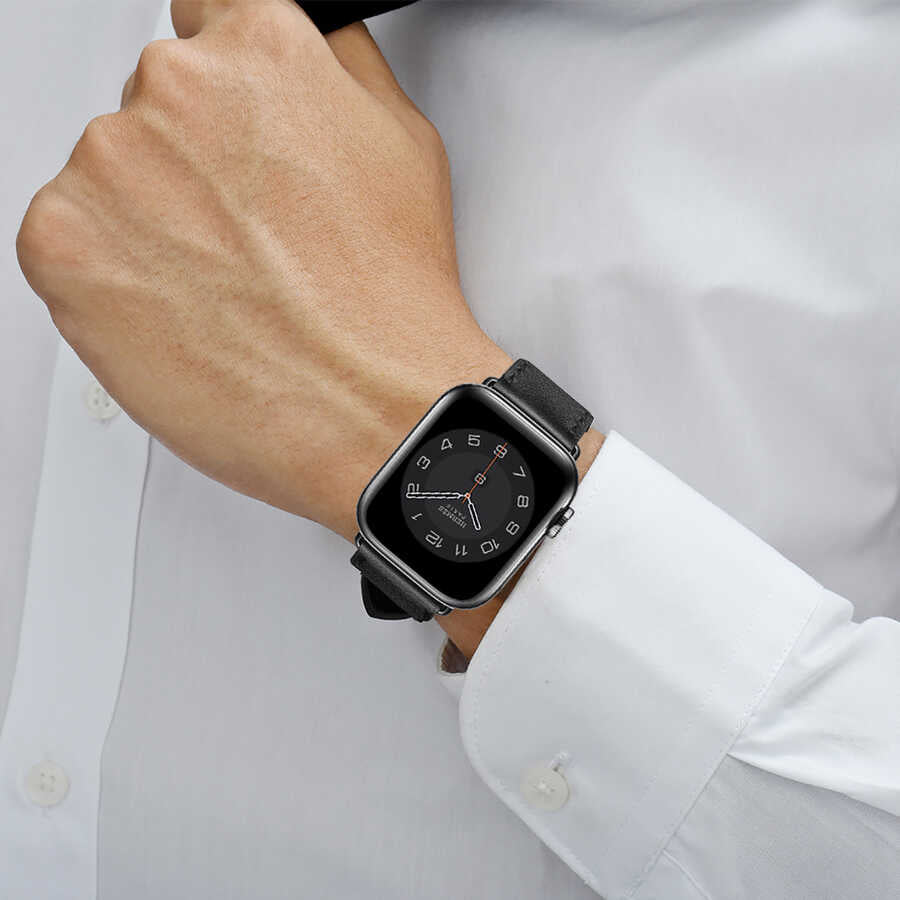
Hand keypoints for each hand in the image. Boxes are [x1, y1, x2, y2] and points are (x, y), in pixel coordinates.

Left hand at [16, 0, 510, 541]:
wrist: (366, 405)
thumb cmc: (389, 298)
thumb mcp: (404, 147)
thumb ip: (340, 75)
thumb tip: (309, 52)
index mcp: (260, 50)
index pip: (206, 25)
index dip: (225, 97)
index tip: (229, 139)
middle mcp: (175, 90)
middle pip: (153, 110)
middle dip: (190, 169)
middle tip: (246, 244)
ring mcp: (109, 166)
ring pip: (107, 181)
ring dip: (147, 225)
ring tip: (221, 292)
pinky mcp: (60, 244)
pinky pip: (66, 242)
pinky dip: (108, 276)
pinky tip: (180, 313)